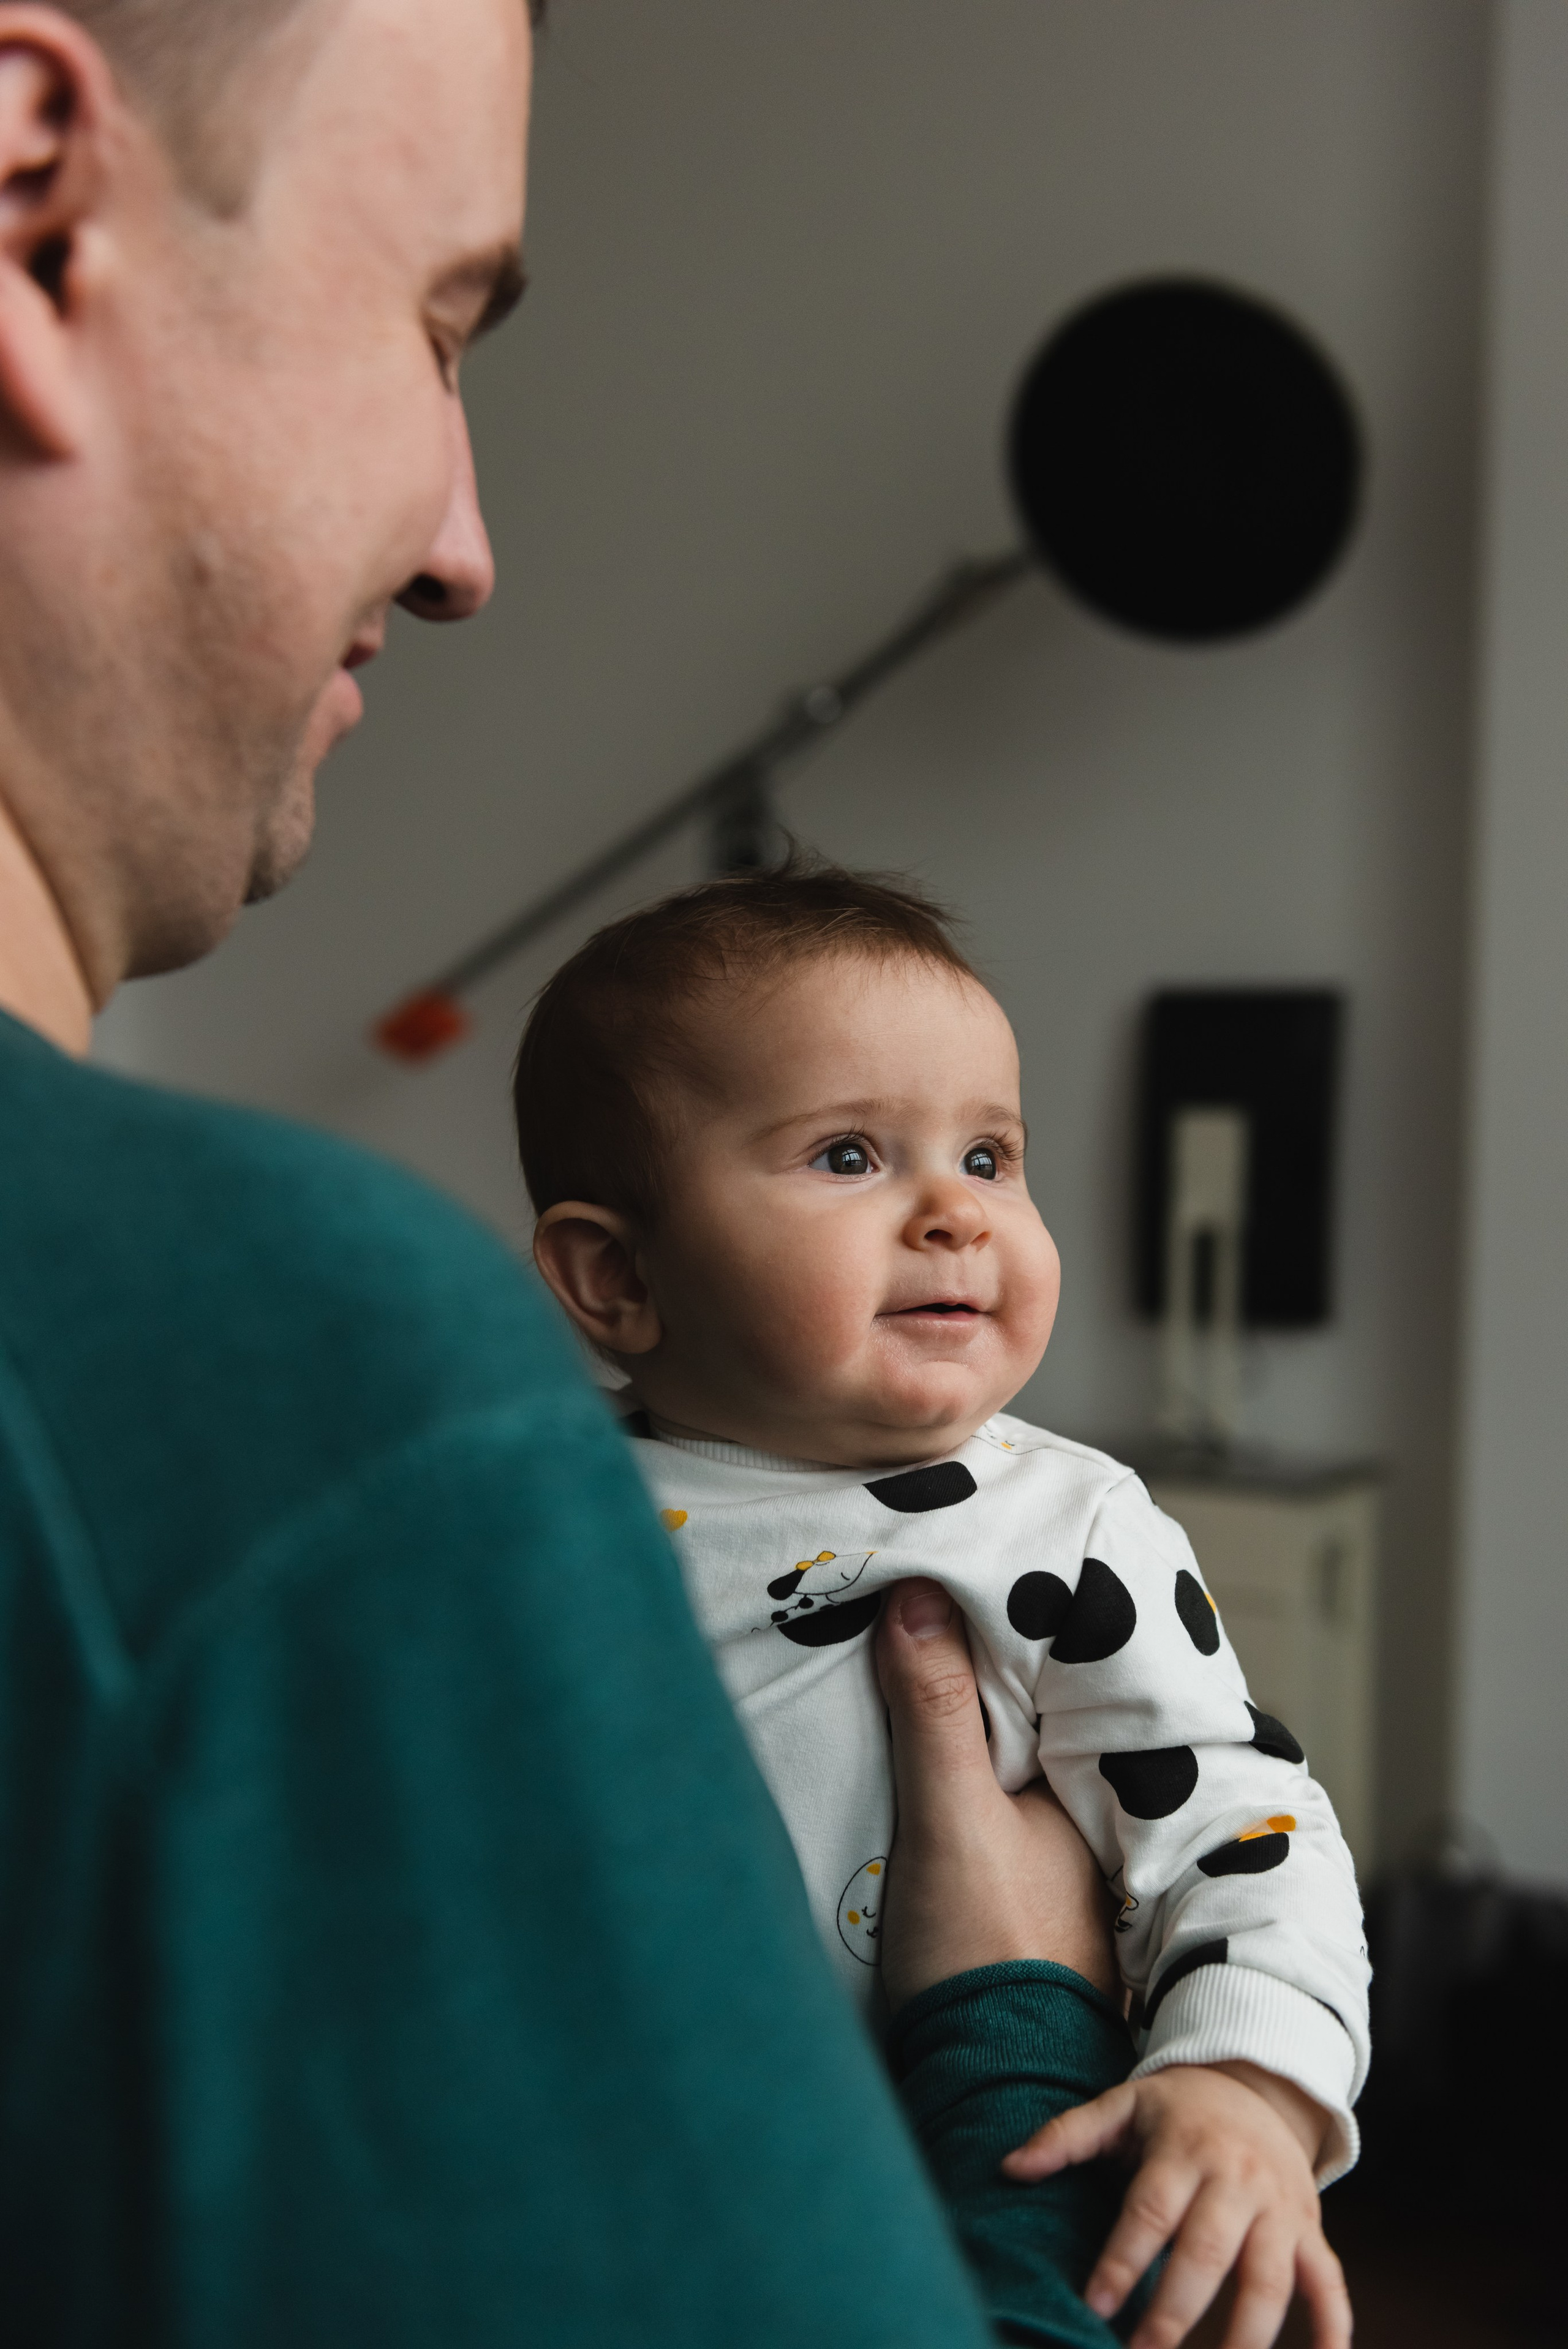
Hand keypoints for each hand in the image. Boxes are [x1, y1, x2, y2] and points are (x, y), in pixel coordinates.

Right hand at [874, 1577, 1117, 2009]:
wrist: (983, 2085)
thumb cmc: (984, 1957)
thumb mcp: (952, 1820)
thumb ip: (937, 1715)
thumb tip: (921, 1598)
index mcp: (1090, 1785)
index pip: (1043, 1674)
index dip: (996, 1623)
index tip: (946, 1566)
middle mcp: (1084, 1814)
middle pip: (1020, 1713)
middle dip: (974, 1664)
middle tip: (913, 1592)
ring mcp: (1050, 1855)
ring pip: (1001, 1758)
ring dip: (957, 1716)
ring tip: (898, 1649)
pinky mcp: (1008, 1890)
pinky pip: (983, 1799)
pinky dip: (950, 1769)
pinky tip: (909, 1746)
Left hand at [1002, 2061, 1349, 2348]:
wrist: (1257, 2084)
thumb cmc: (1177, 2108)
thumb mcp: (1123, 2105)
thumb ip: (1068, 2136)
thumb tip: (1009, 2166)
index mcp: (1185, 2151)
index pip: (1151, 2211)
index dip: (1123, 2260)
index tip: (1093, 2303)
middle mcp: (1236, 2181)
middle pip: (1208, 2253)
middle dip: (1174, 2312)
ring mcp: (1280, 2210)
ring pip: (1269, 2279)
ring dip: (1246, 2336)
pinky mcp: (1311, 2230)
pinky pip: (1331, 2283)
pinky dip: (1334, 2328)